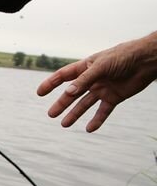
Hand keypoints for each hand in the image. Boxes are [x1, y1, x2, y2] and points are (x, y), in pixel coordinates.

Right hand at [36, 32, 156, 131]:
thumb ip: (84, 80)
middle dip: (61, 104)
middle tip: (51, 114)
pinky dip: (97, 120)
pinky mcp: (114, 97)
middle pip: (72, 93)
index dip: (51, 84)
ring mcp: (102, 89)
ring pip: (85, 104)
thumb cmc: (123, 56)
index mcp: (86, 67)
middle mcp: (92, 79)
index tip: (39, 93)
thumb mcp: (101, 66)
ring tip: (64, 124)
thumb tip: (68, 93)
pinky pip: (103, 111)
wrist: (146, 60)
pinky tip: (89, 129)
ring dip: (75, 114)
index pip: (63, 76)